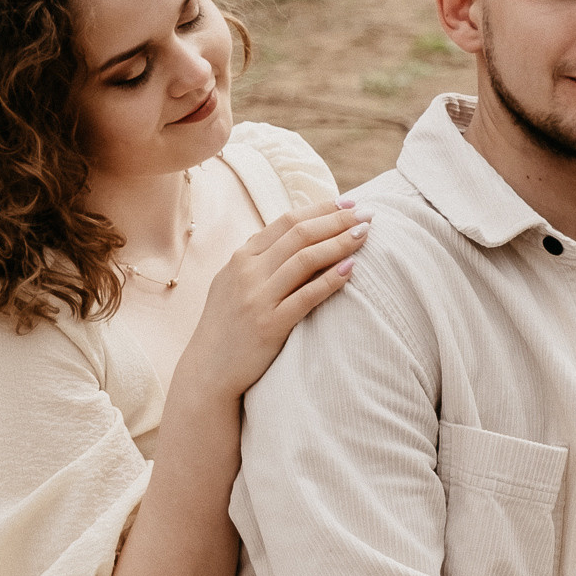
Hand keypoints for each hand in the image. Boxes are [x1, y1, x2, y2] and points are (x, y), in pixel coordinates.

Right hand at [178, 201, 368, 402]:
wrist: (207, 371)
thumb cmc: (227, 326)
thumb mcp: (233, 283)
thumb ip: (258, 259)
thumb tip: (293, 236)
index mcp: (241, 257)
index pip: (287, 221)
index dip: (321, 210)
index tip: (348, 204)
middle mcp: (248, 271)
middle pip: (299, 234)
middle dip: (337, 220)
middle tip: (367, 214)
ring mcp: (258, 298)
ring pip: (305, 259)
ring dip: (339, 243)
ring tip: (365, 235)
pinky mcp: (270, 325)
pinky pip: (306, 296)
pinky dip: (331, 279)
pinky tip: (352, 268)